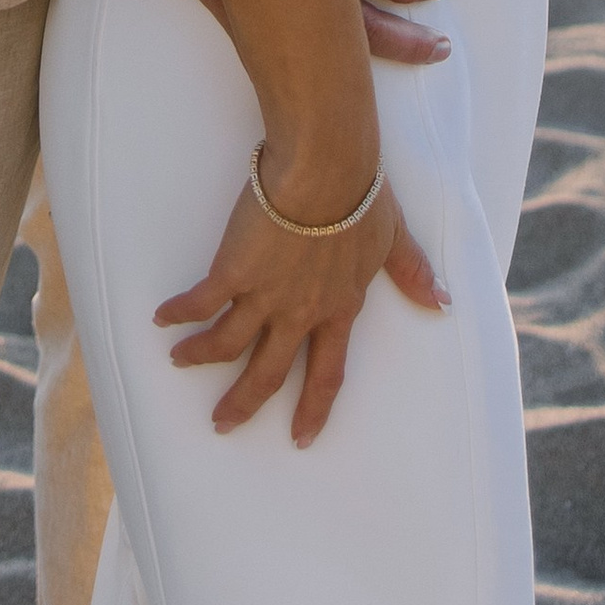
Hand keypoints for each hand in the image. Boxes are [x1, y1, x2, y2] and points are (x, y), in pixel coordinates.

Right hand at [156, 159, 447, 443]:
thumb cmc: (362, 194)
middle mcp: (300, 313)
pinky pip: (202, 302)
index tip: (302, 437)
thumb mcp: (393, 237)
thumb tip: (442, 303)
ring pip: (228, 345)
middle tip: (224, 423)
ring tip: (180, 361)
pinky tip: (162, 319)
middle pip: (268, 372)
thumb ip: (412, 272)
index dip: (314, 407)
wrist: (326, 166)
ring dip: (202, 358)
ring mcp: (264, 295)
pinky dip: (180, 315)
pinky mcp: (233, 271)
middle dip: (244, 403)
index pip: (327, 371)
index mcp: (339, 308)